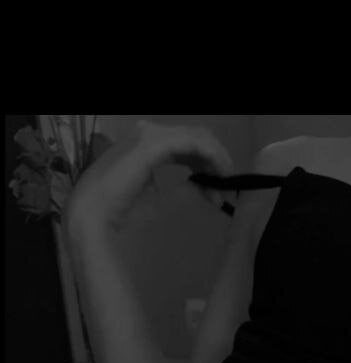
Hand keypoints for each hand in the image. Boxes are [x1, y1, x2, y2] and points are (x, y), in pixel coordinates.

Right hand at [64, 118, 234, 232]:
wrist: (93, 211)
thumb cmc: (119, 209)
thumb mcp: (158, 198)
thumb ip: (182, 190)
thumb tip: (205, 190)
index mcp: (148, 143)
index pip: (186, 143)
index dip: (206, 162)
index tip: (218, 186)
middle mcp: (150, 133)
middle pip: (195, 137)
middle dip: (215, 160)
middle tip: (227, 185)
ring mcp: (151, 135)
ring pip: (197, 136)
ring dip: (216, 159)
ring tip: (225, 182)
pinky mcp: (154, 143)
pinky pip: (192, 143)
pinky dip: (210, 157)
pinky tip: (219, 173)